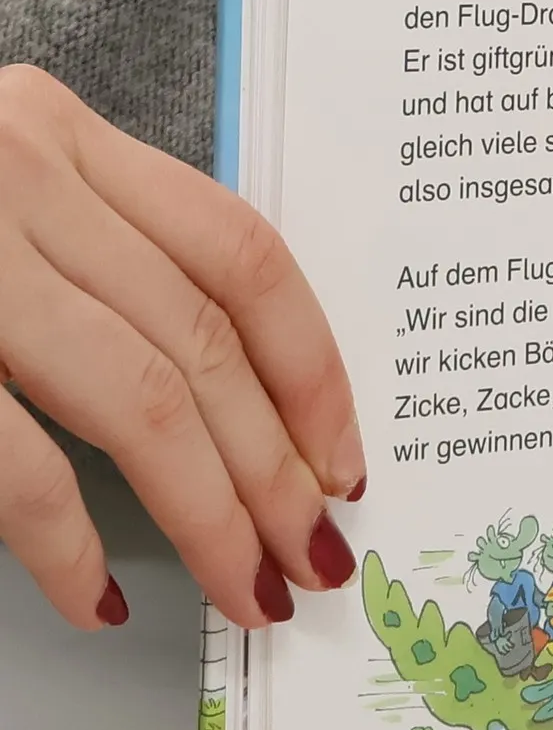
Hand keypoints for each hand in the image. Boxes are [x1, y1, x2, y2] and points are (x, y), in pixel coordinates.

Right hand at [0, 66, 362, 629]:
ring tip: (249, 589)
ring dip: (211, 512)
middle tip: (313, 555)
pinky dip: (67, 540)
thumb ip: (90, 250)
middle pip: (204, 341)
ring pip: (141, 398)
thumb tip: (229, 402)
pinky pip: (13, 458)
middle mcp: (14, 171)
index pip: (242, 256)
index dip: (313, 370)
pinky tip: (100, 597)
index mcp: (55, 133)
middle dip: (277, 468)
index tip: (343, 459)